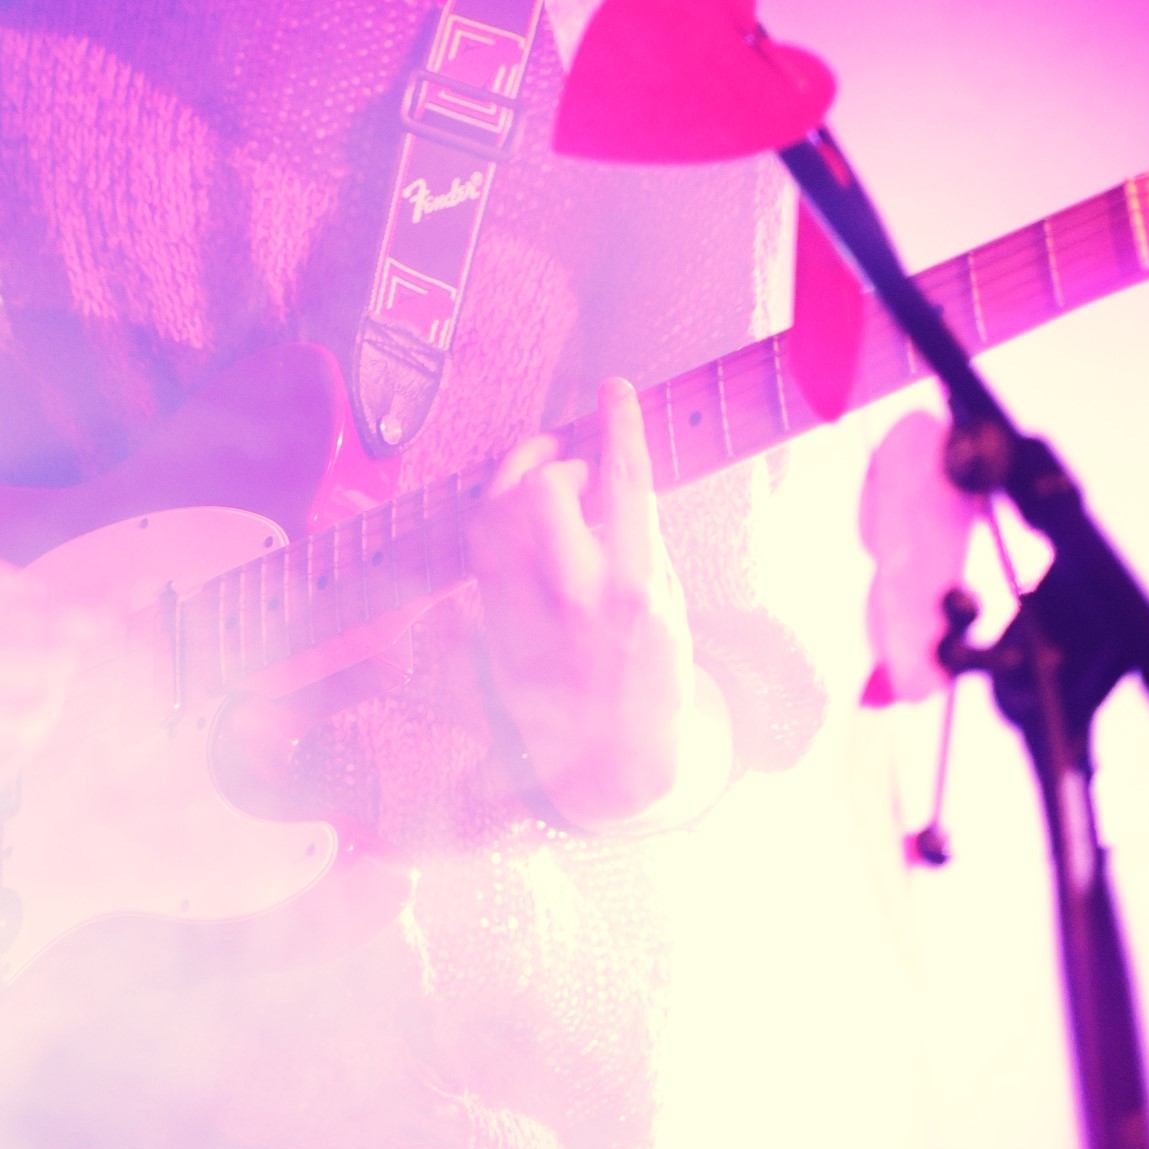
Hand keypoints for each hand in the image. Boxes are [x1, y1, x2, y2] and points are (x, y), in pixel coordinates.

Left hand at [468, 376, 718, 824]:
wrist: (610, 758)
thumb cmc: (651, 675)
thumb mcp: (670, 604)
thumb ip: (637, 540)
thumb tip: (608, 479)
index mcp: (634, 586)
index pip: (625, 482)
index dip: (620, 424)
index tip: (616, 390)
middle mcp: (575, 593)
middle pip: (544, 489)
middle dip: (556, 460)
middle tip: (574, 465)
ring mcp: (525, 606)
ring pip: (496, 511)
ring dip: (517, 478)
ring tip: (545, 479)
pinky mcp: (491, 619)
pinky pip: (478, 544)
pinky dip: (495, 512)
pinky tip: (518, 513)